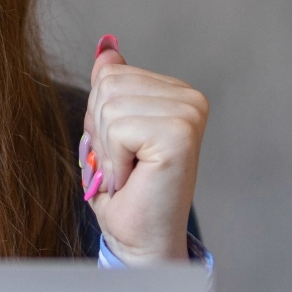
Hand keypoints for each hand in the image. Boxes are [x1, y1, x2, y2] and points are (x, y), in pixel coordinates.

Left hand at [80, 36, 207, 264]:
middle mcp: (190, 99)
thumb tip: (107, 48)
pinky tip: (135, 178)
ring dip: (108, 148)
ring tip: (130, 173)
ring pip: (110, 104)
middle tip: (125, 165)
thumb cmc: (127, 194)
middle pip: (108, 84)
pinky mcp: (180, 133)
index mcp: (176, 93)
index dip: (100, 117)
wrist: (140, 242)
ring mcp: (189, 113)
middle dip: (101, 131)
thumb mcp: (108, 130)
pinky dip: (116, 159)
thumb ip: (111, 87)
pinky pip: (118, 126)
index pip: (111, 74)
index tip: (122, 151)